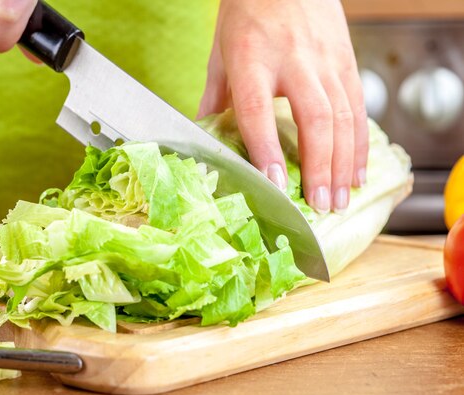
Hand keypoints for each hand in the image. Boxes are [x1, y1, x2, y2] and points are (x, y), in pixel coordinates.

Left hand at [198, 0, 368, 213]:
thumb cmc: (247, 10)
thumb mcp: (220, 51)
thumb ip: (215, 96)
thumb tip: (206, 136)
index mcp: (252, 60)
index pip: (258, 112)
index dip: (266, 150)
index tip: (274, 184)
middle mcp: (294, 61)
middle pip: (314, 119)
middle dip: (319, 167)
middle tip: (320, 205)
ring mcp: (325, 60)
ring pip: (343, 117)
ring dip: (343, 163)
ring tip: (340, 198)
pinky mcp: (346, 60)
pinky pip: (357, 107)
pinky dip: (359, 143)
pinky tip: (356, 171)